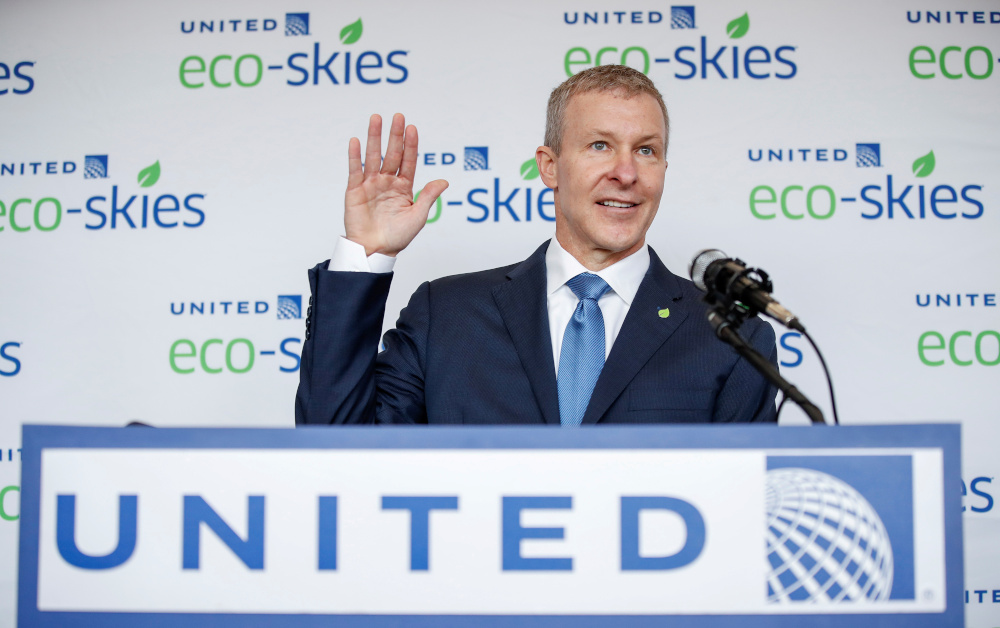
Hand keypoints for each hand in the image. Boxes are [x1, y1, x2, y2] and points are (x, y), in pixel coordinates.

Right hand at [344, 113, 448, 256]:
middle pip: (392, 154)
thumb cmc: (397, 236)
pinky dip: (355, 155)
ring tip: (376, 118)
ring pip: (373, 156)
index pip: (408, 161)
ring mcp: (371, 184)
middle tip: (398, 116)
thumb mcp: (418, 216)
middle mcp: (387, 182)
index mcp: (403, 187)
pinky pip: (355, 169)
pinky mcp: (355, 190)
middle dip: (395, 135)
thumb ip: (428, 196)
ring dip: (374, 137)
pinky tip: (356, 141)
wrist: (375, 250)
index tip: (412, 128)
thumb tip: (444, 180)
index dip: (410, 145)